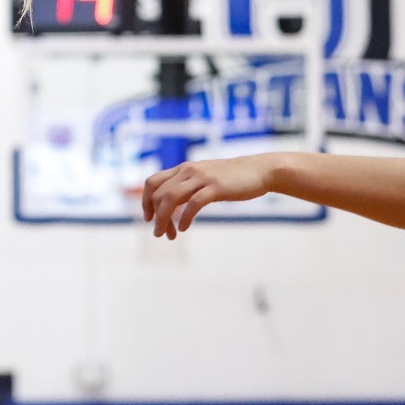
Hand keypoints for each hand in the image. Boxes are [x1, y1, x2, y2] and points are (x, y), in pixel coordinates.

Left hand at [141, 154, 277, 237]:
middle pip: (159, 193)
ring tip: (168, 235)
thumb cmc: (231, 178)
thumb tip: (174, 200)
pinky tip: (184, 228)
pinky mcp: (215, 187)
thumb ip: (189, 185)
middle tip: (160, 233)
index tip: (149, 218)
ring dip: (165, 219)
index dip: (145, 201)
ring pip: (171, 198)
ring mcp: (201, 178)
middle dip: (156, 216)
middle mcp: (188, 170)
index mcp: (183, 169)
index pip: (152, 182)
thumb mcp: (205, 177)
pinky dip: (184, 217)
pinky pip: (193, 203)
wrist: (258, 170)